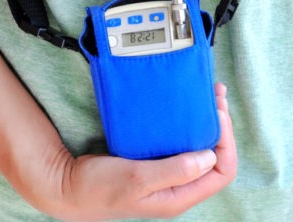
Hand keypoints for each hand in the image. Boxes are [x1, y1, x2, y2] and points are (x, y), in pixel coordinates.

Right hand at [33, 84, 236, 221]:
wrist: (67, 186)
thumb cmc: (99, 188)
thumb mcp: (137, 178)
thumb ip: (174, 171)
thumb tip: (210, 156)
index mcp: (179, 197)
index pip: (222, 172)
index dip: (225, 142)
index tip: (216, 113)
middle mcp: (177, 187)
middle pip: (215, 157)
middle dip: (219, 125)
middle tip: (216, 94)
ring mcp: (166, 174)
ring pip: (198, 148)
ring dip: (205, 121)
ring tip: (205, 95)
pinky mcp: (153, 162)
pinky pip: (178, 143)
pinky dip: (185, 123)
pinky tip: (180, 107)